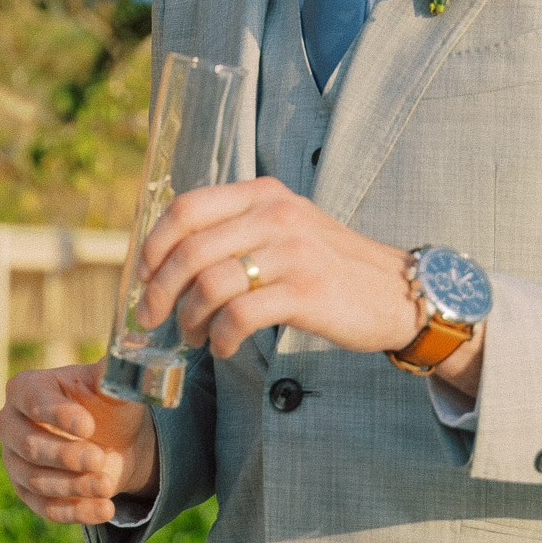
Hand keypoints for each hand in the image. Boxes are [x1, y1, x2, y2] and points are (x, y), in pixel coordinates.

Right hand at [0, 360, 157, 526]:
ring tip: (107, 484)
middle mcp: (11, 424)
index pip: (31, 400)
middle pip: (27, 446)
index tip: (88, 425)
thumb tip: (131, 347)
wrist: (116, 442)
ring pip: (36, 480)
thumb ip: (115, 370)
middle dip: (64, 455)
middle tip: (99, 458)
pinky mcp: (29, 493)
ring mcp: (15, 462)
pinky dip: (76, 511)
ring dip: (74, 485)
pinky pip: (46, 508)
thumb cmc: (108, 405)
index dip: (57, 414)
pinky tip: (104, 508)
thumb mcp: (112, 385)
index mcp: (26, 389)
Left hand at [137, 177, 419, 359]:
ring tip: (194, 337)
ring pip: (209, 285)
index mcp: (262, 194)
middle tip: (152, 319)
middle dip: (159, 291)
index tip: (142, 276)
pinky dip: (221, 338)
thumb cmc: (328, 266)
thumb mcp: (284, 229)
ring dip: (189, 319)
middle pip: (189, 251)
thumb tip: (166, 261)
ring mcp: (292, 252)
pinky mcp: (306, 292)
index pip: (186, 208)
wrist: (399, 291)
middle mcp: (275, 215)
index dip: (154, 244)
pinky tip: (224, 348)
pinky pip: (239, 316)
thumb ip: (235, 231)